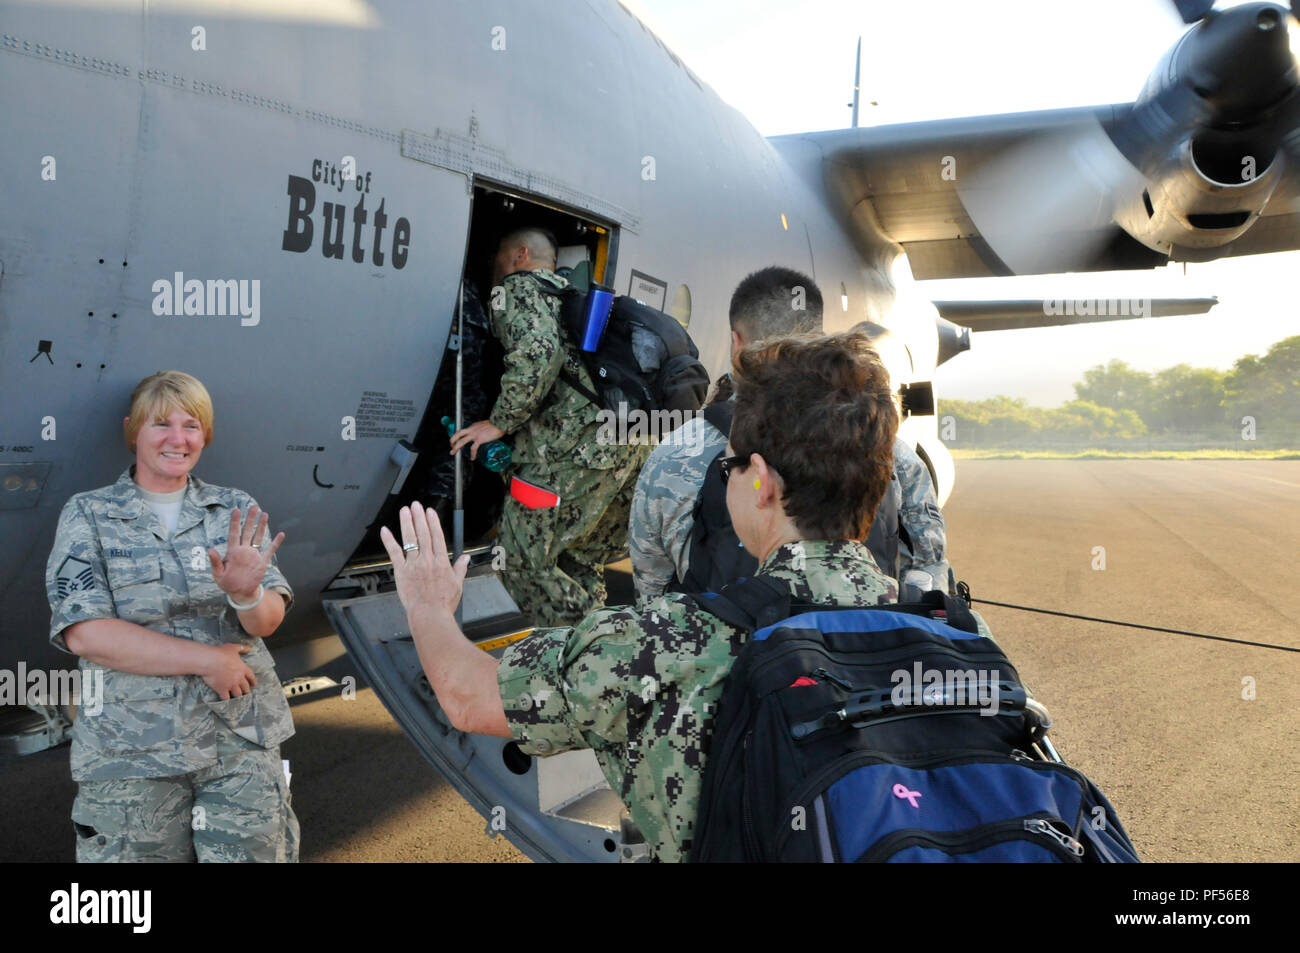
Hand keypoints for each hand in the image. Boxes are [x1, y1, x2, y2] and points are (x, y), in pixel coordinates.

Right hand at [202, 644, 255, 699]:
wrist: (210, 661)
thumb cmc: (221, 653)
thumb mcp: (234, 648)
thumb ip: (242, 648)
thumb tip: (250, 649)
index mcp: (243, 668)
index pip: (251, 676)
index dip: (253, 681)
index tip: (254, 685)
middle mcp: (239, 678)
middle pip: (246, 687)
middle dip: (246, 691)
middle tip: (246, 693)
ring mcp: (231, 685)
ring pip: (238, 694)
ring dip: (238, 696)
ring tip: (237, 698)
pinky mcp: (222, 689)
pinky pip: (226, 698)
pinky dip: (227, 699)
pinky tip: (226, 700)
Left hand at [208, 506, 284, 601]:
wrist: (240, 592)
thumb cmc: (227, 583)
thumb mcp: (218, 574)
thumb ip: (215, 561)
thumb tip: (210, 550)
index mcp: (233, 552)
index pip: (234, 533)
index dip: (235, 522)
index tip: (236, 510)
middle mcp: (244, 550)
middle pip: (248, 531)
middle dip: (250, 519)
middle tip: (254, 507)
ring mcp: (253, 555)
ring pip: (258, 537)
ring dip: (261, 526)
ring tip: (264, 514)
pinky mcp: (262, 561)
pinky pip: (270, 550)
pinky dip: (276, 543)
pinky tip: (281, 534)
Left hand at [379, 500, 469, 620]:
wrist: (430, 614)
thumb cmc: (443, 602)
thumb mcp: (457, 584)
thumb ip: (460, 568)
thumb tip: (466, 558)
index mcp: (441, 561)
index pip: (437, 536)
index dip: (433, 522)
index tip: (430, 511)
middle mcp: (427, 559)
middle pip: (423, 533)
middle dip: (419, 517)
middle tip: (416, 505)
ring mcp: (413, 564)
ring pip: (409, 539)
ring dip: (406, 523)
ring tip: (405, 511)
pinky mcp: (401, 572)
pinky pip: (394, 553)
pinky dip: (389, 541)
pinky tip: (385, 530)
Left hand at [448, 420, 504, 460]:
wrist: (499, 424)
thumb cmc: (495, 424)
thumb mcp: (484, 425)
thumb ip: (481, 429)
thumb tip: (483, 434)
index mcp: (473, 426)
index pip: (462, 431)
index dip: (457, 436)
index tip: (456, 440)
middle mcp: (472, 430)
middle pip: (458, 434)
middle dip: (452, 440)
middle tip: (451, 446)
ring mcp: (475, 435)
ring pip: (461, 441)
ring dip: (456, 447)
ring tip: (454, 452)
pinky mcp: (479, 439)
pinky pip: (473, 448)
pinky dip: (472, 454)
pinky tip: (473, 458)